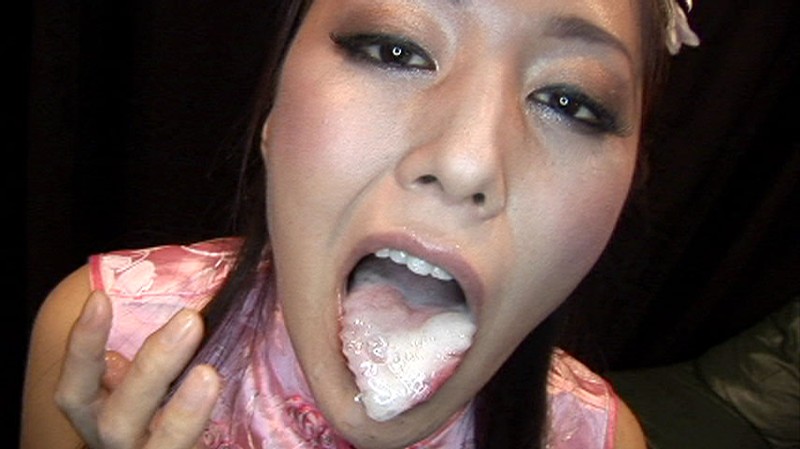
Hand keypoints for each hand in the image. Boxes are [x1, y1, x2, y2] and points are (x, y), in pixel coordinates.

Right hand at [55, 291, 220, 448]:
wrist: (164, 445)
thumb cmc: (155, 405)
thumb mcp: (141, 381)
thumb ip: (153, 353)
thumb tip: (189, 304)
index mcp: (96, 413)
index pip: (78, 384)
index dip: (84, 344)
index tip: (100, 299)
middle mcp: (115, 439)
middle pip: (119, 418)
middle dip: (152, 369)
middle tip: (190, 321)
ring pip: (161, 444)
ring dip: (184, 412)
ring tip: (208, 375)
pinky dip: (204, 426)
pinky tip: (224, 400)